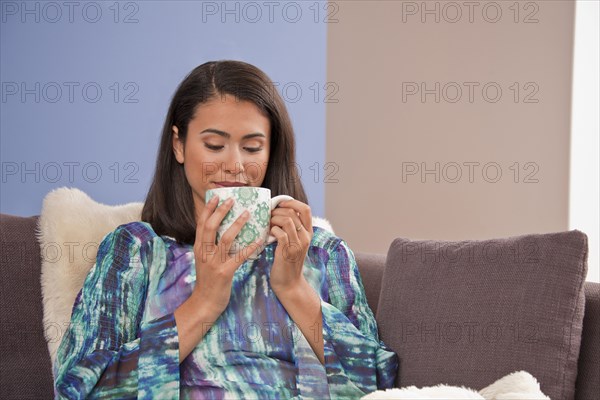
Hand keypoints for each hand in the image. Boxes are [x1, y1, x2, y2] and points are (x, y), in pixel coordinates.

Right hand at [192, 195, 263, 315]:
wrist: (205, 302)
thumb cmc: (208, 280)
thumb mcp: (204, 260)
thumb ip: (209, 245)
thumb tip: (221, 228)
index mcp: (199, 248)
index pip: (201, 224)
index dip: (208, 209)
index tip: (215, 196)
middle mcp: (204, 253)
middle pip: (211, 227)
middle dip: (221, 211)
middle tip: (232, 200)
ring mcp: (214, 263)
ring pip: (225, 238)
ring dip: (237, 224)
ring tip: (247, 214)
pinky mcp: (225, 272)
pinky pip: (239, 256)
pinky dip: (250, 247)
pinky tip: (260, 240)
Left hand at [268, 199, 312, 292]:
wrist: (289, 284)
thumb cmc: (287, 262)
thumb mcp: (294, 243)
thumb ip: (291, 229)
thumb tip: (277, 211)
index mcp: (308, 232)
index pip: (306, 209)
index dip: (292, 202)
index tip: (280, 204)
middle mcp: (306, 237)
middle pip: (293, 213)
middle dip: (278, 211)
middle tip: (269, 216)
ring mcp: (298, 244)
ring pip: (287, 221)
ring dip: (273, 219)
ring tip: (268, 224)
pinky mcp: (288, 251)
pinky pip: (280, 233)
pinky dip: (272, 230)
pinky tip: (268, 234)